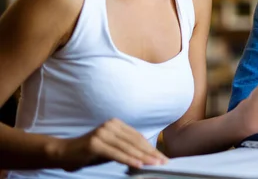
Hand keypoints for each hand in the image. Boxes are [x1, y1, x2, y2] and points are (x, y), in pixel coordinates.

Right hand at [52, 118, 167, 170]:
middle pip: (135, 141)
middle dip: (150, 153)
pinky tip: (139, 165)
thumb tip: (147, 156)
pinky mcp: (96, 142)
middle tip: (163, 162)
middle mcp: (111, 125)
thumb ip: (125, 148)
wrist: (64, 152)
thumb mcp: (110, 148)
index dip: (151, 148)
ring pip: (128, 147)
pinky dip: (128, 159)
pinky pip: (116, 153)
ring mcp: (103, 132)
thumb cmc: (89, 153)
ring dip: (143, 157)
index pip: (138, 137)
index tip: (162, 157)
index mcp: (116, 124)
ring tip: (155, 164)